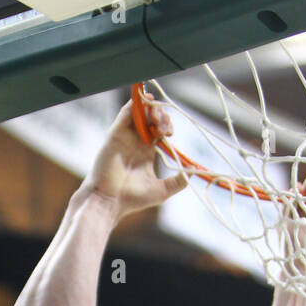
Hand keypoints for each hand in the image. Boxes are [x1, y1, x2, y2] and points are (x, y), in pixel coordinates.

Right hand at [80, 99, 187, 221]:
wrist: (110, 201)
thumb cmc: (131, 199)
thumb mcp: (162, 191)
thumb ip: (178, 182)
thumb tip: (195, 172)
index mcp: (145, 151)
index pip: (159, 130)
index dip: (167, 126)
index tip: (170, 134)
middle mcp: (135, 141)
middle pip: (151, 117)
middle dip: (162, 116)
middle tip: (164, 128)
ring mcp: (125, 136)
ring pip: (140, 111)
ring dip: (153, 108)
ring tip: (158, 119)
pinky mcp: (116, 133)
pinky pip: (126, 111)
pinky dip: (137, 104)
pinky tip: (146, 105)